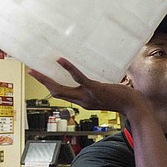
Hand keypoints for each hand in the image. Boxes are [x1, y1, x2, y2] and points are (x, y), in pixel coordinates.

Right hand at [29, 58, 145, 114]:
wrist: (134, 106)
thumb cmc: (124, 98)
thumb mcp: (107, 94)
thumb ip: (99, 88)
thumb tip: (96, 76)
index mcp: (84, 102)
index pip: (64, 95)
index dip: (52, 86)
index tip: (43, 78)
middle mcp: (83, 100)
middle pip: (57, 93)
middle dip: (43, 83)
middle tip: (31, 72)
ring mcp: (87, 95)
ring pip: (61, 89)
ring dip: (46, 80)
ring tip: (35, 71)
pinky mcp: (94, 88)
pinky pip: (78, 78)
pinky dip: (68, 68)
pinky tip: (60, 60)